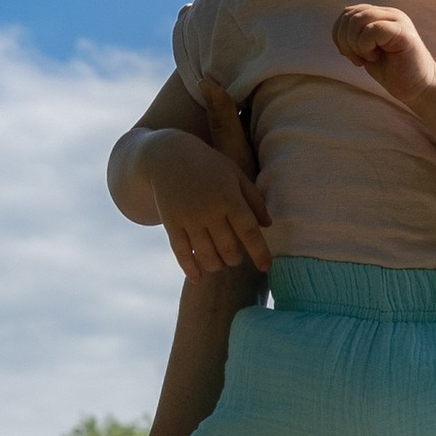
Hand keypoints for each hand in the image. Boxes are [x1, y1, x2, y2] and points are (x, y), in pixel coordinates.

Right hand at [143, 79, 269, 277]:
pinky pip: (182, 252)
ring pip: (206, 255)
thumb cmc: (208, 164)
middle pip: (228, 248)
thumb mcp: (234, 174)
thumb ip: (253, 198)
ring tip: (220, 263)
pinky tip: (198, 278)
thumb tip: (268, 225)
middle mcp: (209, 210)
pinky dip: (190, 268)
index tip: (266, 268)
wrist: (167, 156)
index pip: (249, 232)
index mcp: (229, 197)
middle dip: (235, 259)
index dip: (259, 253)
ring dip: (216, 265)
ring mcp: (188, 219)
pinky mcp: (171, 224)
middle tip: (236, 257)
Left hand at [331, 3, 435, 104]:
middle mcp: (389, 14)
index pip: (347, 13)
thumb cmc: (394, 72)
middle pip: (350, 15)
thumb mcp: (367, 50)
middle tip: (357, 59)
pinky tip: (374, 58)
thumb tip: (338, 29)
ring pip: (358, 20)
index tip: (350, 54)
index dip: (339, 34)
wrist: (419, 88)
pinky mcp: (403, 32)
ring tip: (366, 58)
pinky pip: (372, 30)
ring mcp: (397, 21)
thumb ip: (355, 36)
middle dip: (344, 41)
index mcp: (380, 15)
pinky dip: (365, 47)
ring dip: (354, 44)